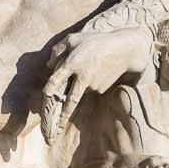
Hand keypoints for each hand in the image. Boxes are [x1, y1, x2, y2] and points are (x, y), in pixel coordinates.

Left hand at [42, 26, 152, 143]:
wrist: (124, 50)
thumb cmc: (96, 41)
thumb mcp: (75, 38)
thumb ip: (58, 49)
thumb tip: (48, 65)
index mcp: (73, 63)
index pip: (56, 80)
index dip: (49, 89)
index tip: (44, 97)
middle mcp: (82, 77)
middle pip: (70, 101)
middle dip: (63, 117)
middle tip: (56, 129)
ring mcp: (93, 85)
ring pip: (79, 90)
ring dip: (79, 85)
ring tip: (89, 69)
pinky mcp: (101, 89)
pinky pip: (90, 88)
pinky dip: (89, 82)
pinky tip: (97, 70)